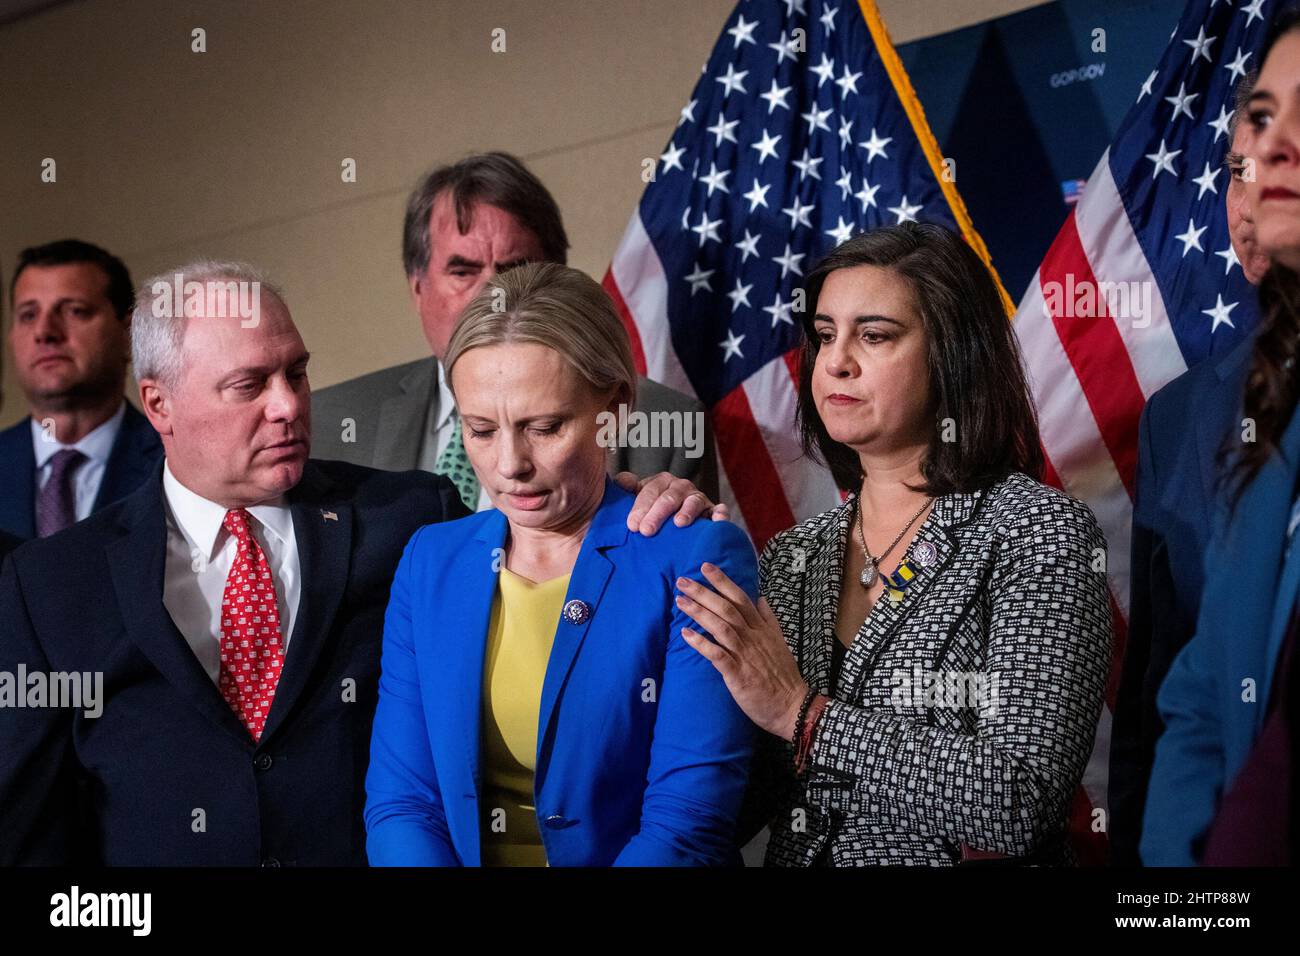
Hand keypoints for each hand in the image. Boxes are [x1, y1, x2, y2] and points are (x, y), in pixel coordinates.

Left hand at [616, 471, 729, 535]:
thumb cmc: (653, 511)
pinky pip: (719, 511)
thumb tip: (620, 481)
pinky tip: (717, 521)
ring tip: (679, 524)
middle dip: (657, 514)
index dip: (640, 508)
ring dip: (687, 512)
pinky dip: (720, 514)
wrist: (676, 520)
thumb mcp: (639, 498)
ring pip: (693, 502)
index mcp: (661, 482)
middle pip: (669, 498)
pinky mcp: (713, 511)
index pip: (649, 491)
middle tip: (646, 531)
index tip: (632, 526)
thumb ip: (628, 489)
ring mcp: (698, 498)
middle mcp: (681, 487)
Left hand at [675, 562, 808, 739]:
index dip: (723, 582)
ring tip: (680, 601)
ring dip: (699, 612)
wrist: (792, 706)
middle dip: (704, 592)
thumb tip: (760, 598)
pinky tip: (685, 634)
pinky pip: (717, 655)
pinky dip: (701, 643)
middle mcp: (753, 637)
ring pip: (721, 627)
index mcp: (762, 629)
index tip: (706, 567)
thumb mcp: (779, 641)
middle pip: (727, 608)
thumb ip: (768, 619)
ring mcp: (745, 655)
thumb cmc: (783, 676)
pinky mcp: (738, 674)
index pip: (741, 598)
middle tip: (683, 580)